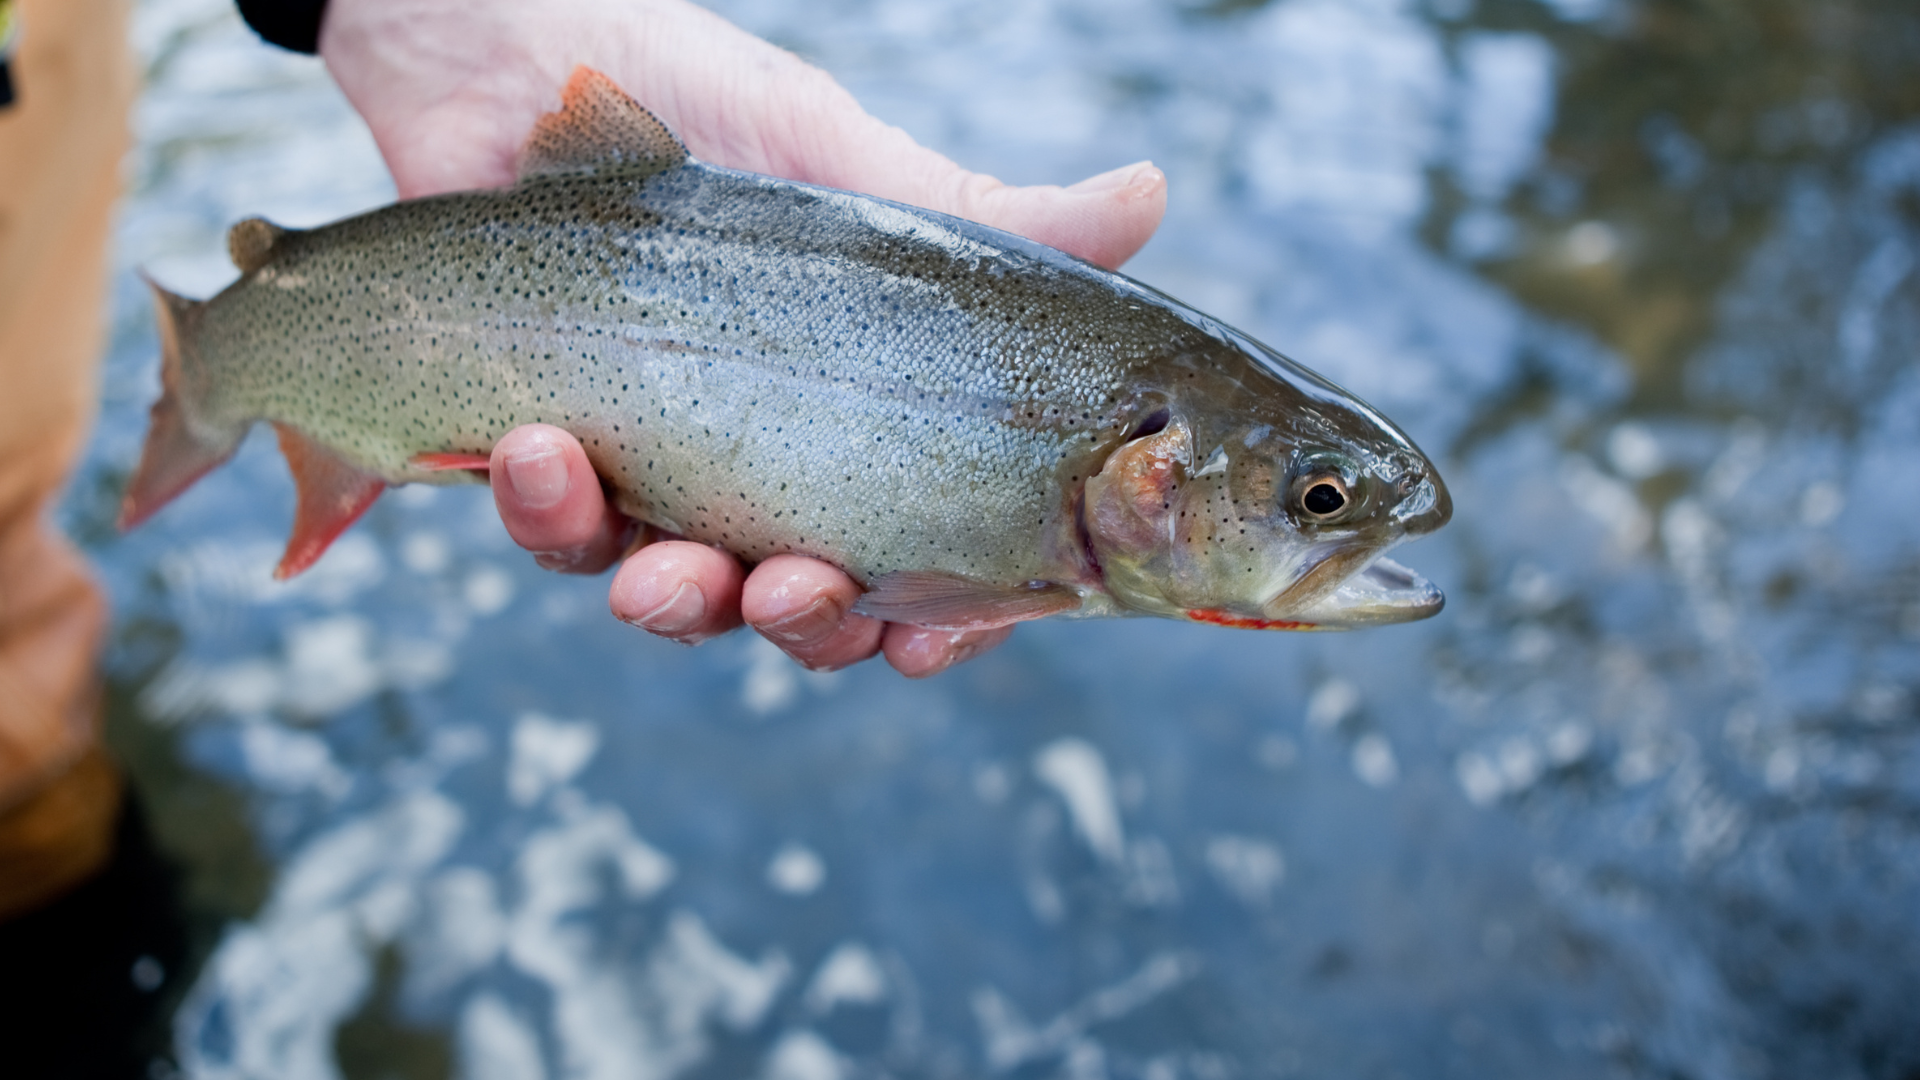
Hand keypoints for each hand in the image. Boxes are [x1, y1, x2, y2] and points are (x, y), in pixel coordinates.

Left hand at [320, 0, 1165, 675]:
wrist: (521, 53)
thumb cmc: (709, 108)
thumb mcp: (857, 171)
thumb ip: (994, 222)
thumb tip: (1151, 195)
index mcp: (862, 430)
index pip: (927, 562)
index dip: (940, 625)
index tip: (924, 644)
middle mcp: (765, 470)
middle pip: (803, 610)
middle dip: (801, 621)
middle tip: (791, 589)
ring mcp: (651, 477)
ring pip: (674, 599)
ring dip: (673, 599)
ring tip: (659, 557)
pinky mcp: (539, 463)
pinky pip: (550, 534)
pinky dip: (548, 511)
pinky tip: (540, 448)